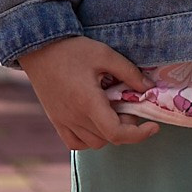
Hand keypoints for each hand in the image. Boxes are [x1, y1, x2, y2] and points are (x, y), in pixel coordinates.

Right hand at [20, 34, 159, 150]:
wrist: (38, 48)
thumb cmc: (72, 50)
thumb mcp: (104, 54)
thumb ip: (129, 72)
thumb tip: (148, 88)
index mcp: (87, 102)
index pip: (116, 133)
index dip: (139, 134)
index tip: (153, 126)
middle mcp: (74, 117)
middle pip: (108, 138)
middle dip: (126, 127)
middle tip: (129, 106)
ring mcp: (63, 121)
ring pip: (94, 143)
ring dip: (109, 133)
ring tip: (112, 111)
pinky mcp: (56, 120)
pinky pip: (75, 143)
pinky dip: (90, 139)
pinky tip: (96, 123)